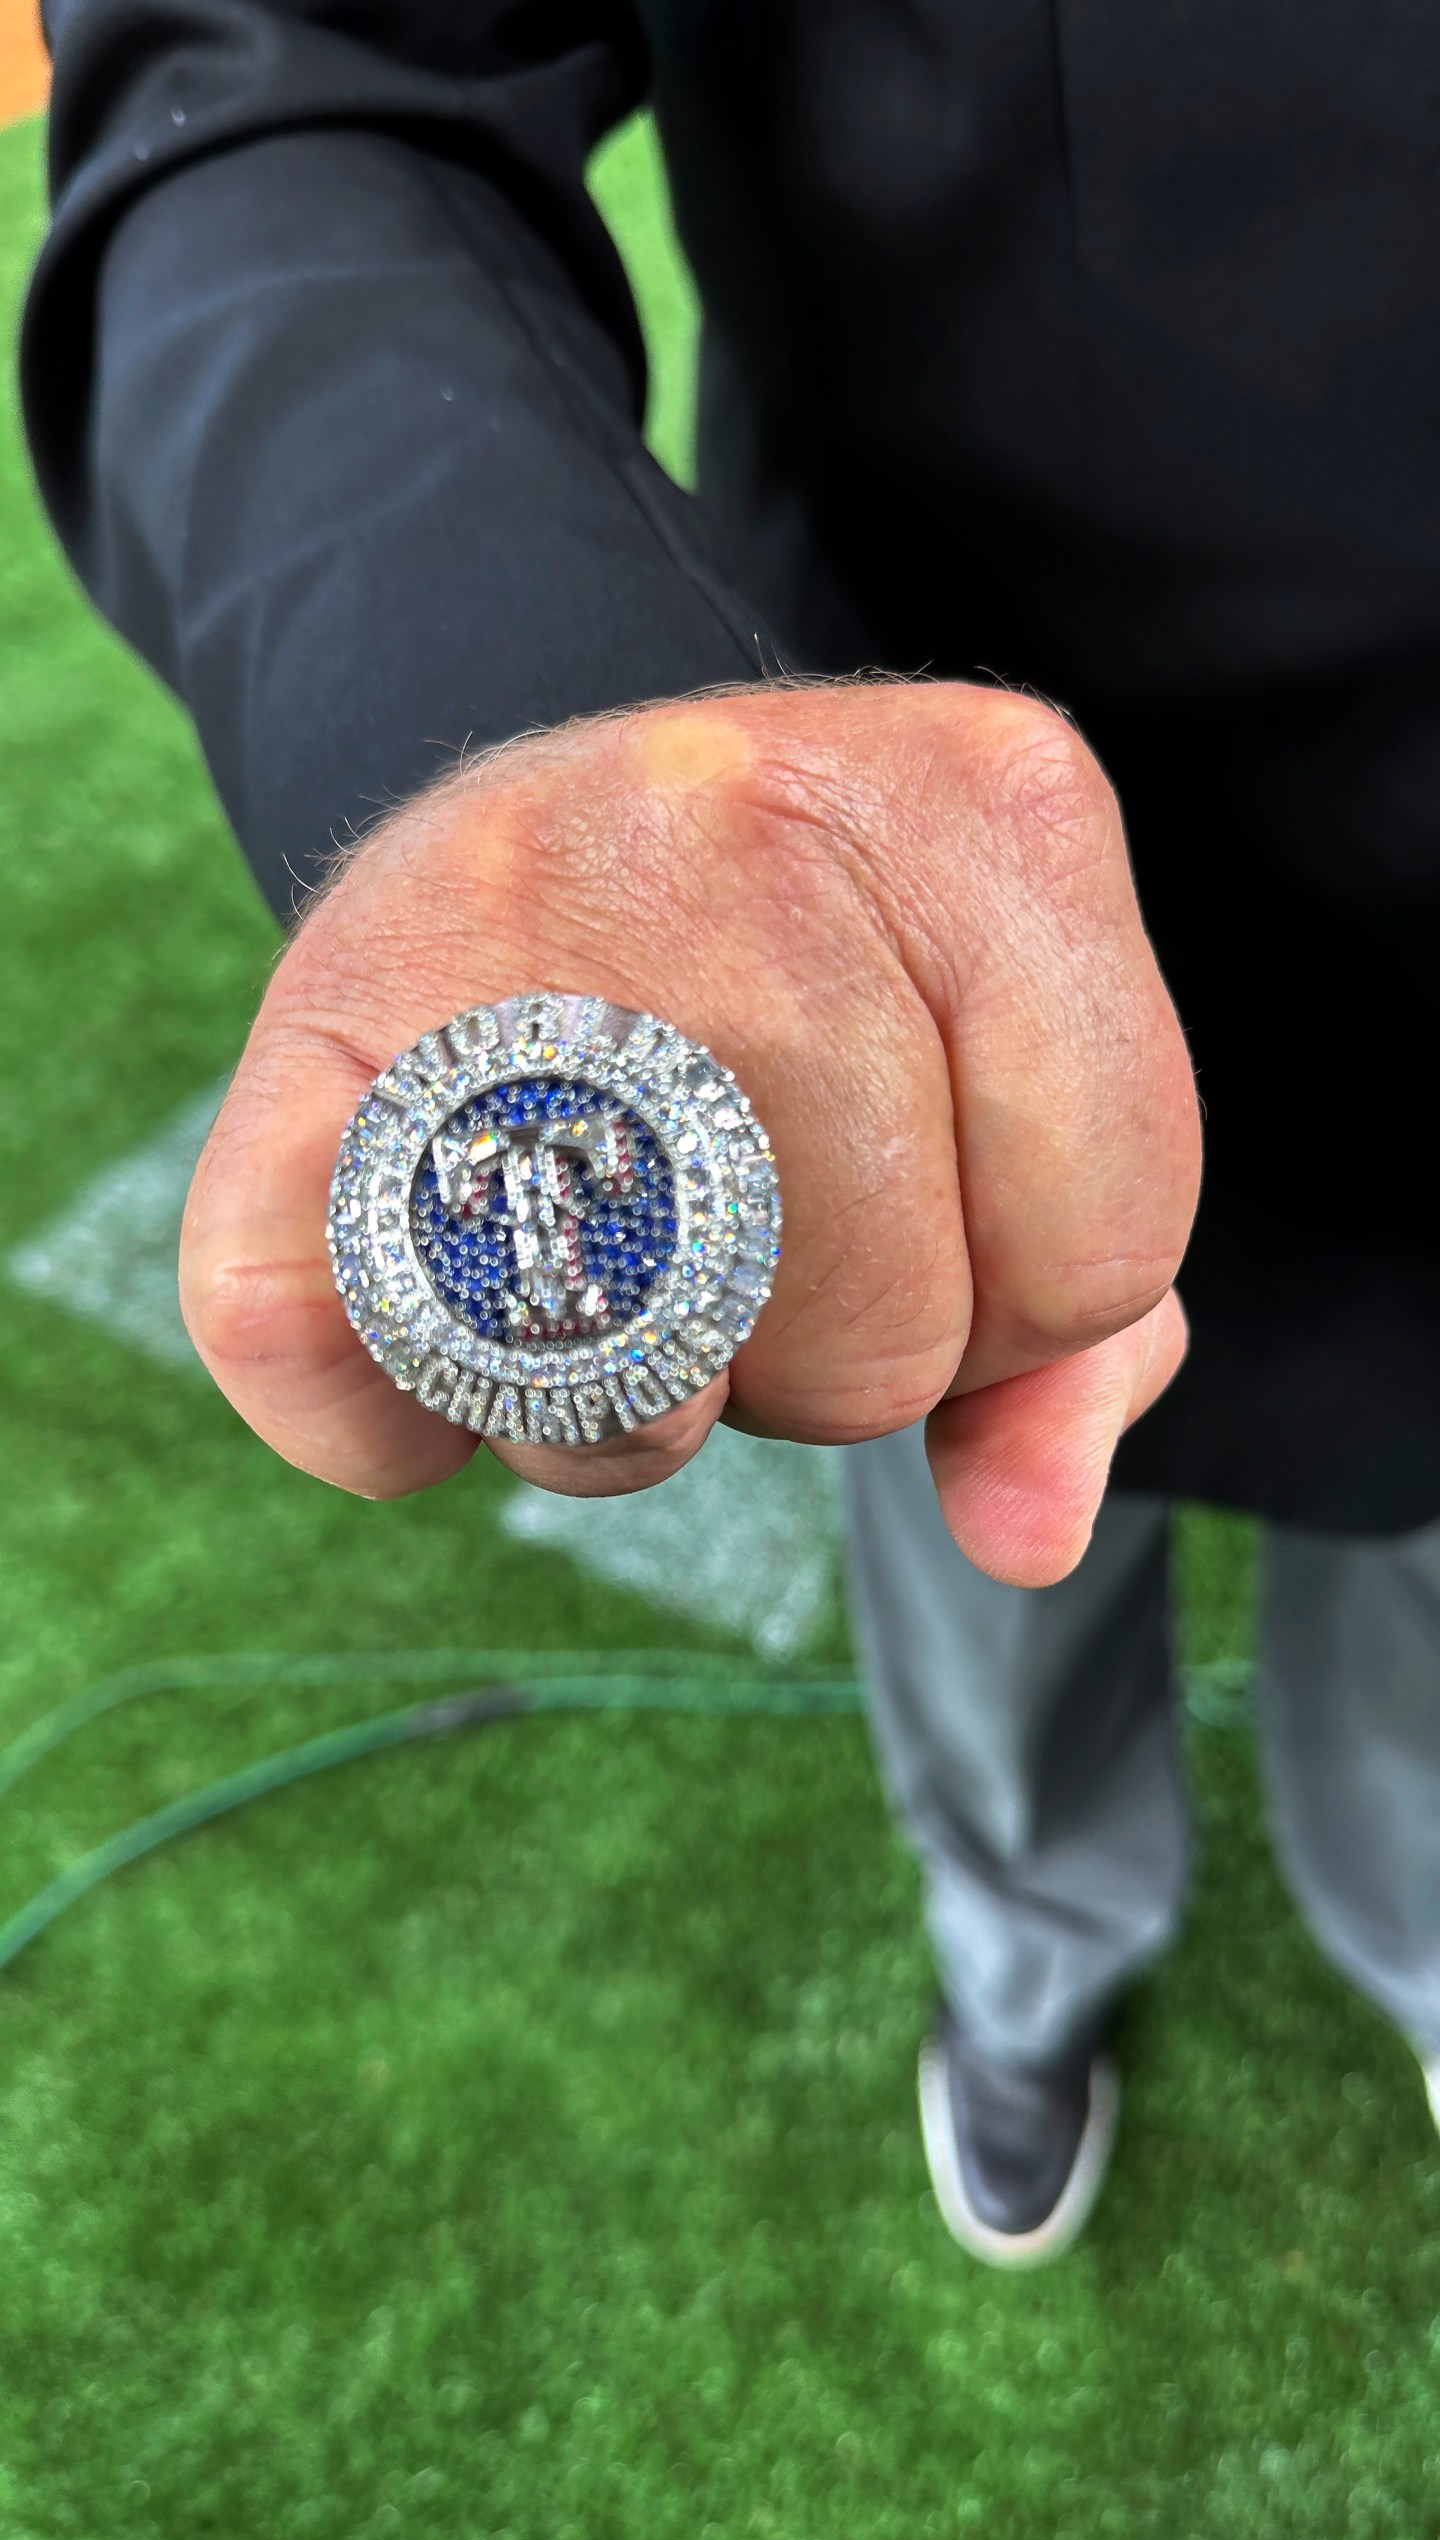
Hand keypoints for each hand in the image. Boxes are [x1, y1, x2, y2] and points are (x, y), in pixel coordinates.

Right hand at [180, 683, 1199, 1585]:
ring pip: (652, 1396)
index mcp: (973, 804)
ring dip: (640, 1414)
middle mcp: (738, 813)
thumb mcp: (994, 1080)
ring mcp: (495, 913)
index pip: (1099, 1254)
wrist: (534, 819)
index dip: (1017, 1303)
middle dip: (830, 1356)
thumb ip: (1074, 1326)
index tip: (919, 1195)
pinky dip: (407, 1429)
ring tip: (609, 1259)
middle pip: (887, 1340)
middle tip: (741, 1221)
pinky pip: (365, 1390)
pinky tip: (447, 1309)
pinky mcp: (301, 1037)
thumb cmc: (805, 987)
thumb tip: (1027, 1535)